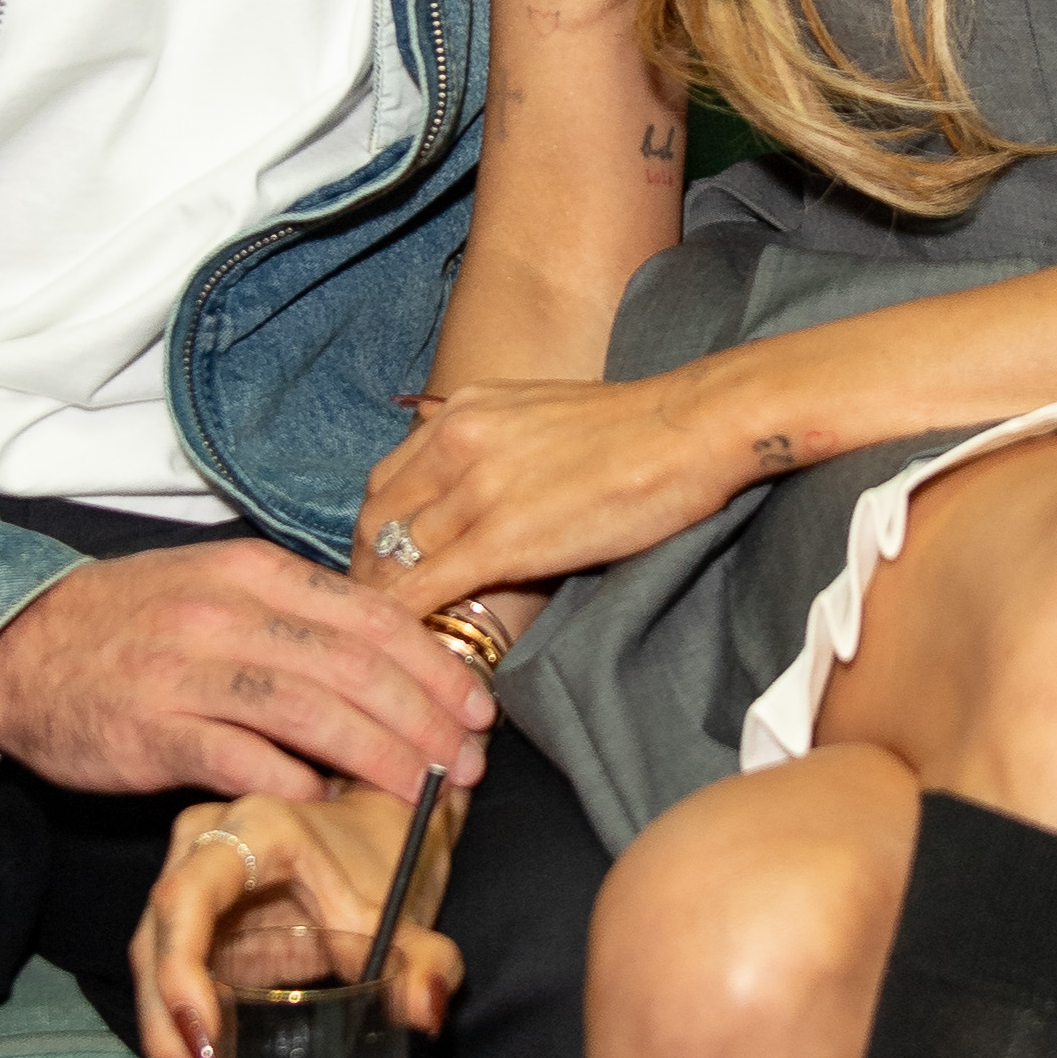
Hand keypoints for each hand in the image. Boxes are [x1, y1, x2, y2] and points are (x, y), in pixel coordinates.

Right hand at [0, 542, 494, 805]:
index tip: (477, 708)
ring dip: (382, 757)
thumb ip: (297, 619)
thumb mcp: (217, 591)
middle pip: (355, 667)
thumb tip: (390, 665)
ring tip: (427, 790)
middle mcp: (227, 614)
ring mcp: (189, 672)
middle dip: (426, 719)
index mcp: (254, 572)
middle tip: (469, 761)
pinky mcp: (155, 732)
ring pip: (313, 713)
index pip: (369, 615)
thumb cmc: (133, 624)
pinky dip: (297, 783)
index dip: (433, 666)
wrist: (19, 647)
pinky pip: (243, 759)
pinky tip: (333, 805)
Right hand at [135, 783, 464, 1057]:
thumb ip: (425, 959)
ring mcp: (185, 897)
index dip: (181, 973)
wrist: (375, 824)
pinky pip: (165, 1000)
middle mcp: (199, 855)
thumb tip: (426, 1011)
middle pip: (154, 952)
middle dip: (166, 1041)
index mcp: (250, 830)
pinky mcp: (188, 941)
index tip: (206, 1047)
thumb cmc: (385, 858)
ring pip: (149, 984)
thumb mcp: (406, 906)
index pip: (186, 899)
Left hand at [354, 373, 745, 611]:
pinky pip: (429, 585)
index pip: (385, 481)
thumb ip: (493, 443)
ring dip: (385, 603)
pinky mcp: (505, 536)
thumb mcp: (538, 414)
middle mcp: (455, 440)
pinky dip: (409, 619)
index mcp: (462, 410)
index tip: (380, 571)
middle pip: (377, 519)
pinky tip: (412, 647)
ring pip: (396, 556)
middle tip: (377, 617)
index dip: (374, 535)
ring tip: (392, 643)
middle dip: (368, 571)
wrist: (688, 430)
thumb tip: (473, 486)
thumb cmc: (632, 429)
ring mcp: (476, 488)